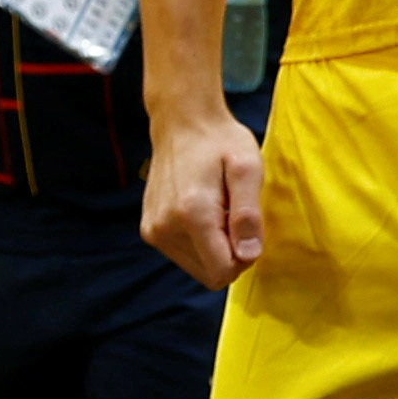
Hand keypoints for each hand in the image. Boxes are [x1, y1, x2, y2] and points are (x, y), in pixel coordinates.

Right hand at [144, 103, 266, 289]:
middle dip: (230, 254)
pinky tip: (202, 211)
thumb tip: (249, 254)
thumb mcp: (248, 169)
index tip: (248, 227)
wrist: (181, 123)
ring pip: (197, 267)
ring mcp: (153, 230)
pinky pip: (183, 255)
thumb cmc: (220, 142)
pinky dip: (199, 241)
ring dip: (214, 247)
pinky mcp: (149, 229)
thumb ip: (248, 214)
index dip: (245, 257)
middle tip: (233, 217)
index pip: (223, 271)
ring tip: (217, 210)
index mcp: (192, 214)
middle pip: (210, 275)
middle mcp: (165, 228)